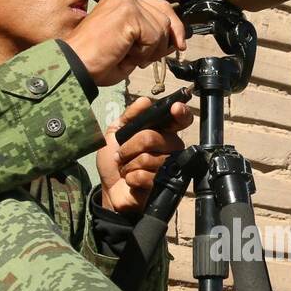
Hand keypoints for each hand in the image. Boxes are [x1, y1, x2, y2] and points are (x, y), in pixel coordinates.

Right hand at [63, 0, 186, 86]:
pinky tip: (123, 54)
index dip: (173, 28)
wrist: (75, 66)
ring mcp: (126, 0)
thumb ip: (153, 36)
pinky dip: (143, 53)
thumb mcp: (132, 45)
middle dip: (161, 43)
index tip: (179, 45)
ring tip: (125, 54)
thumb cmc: (98, 60)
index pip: (161, 6)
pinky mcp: (128, 13)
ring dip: (149, 51)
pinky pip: (154, 38)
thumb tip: (179, 40)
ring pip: (162, 29)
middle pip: (165, 16)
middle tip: (139, 58)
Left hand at [97, 95, 192, 217]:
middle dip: (130, 146)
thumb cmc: (114, 161)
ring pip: (148, 158)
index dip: (181, 113)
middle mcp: (170, 148)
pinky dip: (132, 177)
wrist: (109, 189)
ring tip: (127, 169)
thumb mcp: (115, 133)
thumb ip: (129, 116)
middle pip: (154, 137)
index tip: (175, 108)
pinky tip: (131, 180)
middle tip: (122, 154)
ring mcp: (168, 167)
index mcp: (162, 133)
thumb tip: (145, 101)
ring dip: (129, 164)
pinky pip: (146, 175)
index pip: (181, 120)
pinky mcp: (163, 185)